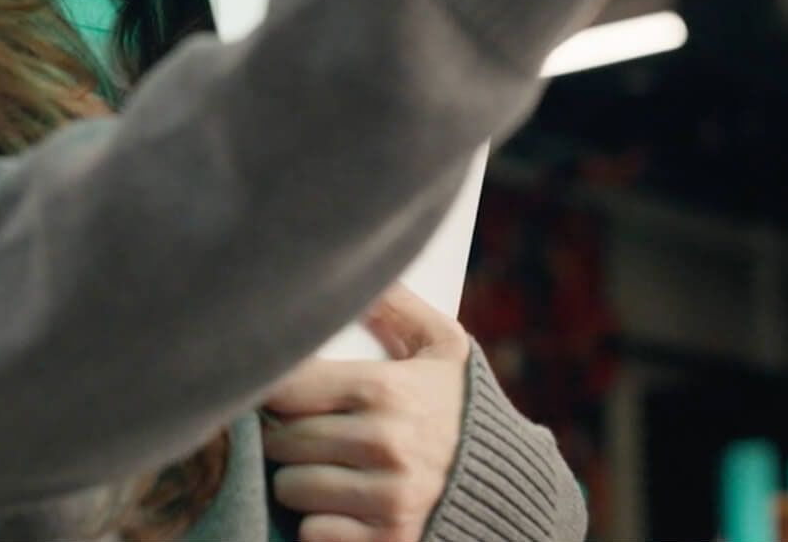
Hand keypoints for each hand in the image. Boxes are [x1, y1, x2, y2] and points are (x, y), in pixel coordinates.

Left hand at [261, 283, 473, 541]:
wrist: (513, 489)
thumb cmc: (465, 410)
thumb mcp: (444, 348)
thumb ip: (398, 306)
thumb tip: (358, 271)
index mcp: (388, 390)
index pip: (288, 386)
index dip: (274, 388)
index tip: (280, 391)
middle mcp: (385, 445)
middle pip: (282, 440)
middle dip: (289, 435)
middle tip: (312, 432)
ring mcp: (386, 500)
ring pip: (290, 487)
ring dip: (300, 480)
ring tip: (330, 467)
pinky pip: (312, 532)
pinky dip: (321, 522)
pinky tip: (347, 505)